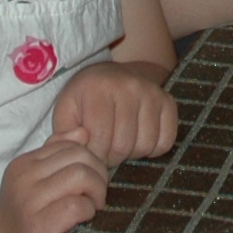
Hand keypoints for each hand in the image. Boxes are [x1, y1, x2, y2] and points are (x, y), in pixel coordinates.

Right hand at [0, 134, 109, 232]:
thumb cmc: (26, 220)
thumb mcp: (35, 183)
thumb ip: (56, 155)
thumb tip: (83, 131)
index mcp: (23, 164)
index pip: (71, 144)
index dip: (90, 161)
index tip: (90, 182)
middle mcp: (23, 178)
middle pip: (80, 157)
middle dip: (99, 175)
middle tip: (97, 195)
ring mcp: (28, 201)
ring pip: (81, 176)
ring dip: (96, 192)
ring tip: (92, 206)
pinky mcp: (37, 226)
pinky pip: (76, 205)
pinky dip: (88, 210)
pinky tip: (83, 220)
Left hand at [52, 60, 178, 164]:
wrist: (110, 75)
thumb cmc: (84, 100)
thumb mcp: (66, 113)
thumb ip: (64, 136)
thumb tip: (81, 147)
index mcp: (98, 89)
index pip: (99, 138)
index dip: (94, 155)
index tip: (90, 153)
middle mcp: (128, 86)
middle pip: (123, 144)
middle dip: (111, 157)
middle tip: (104, 151)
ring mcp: (151, 93)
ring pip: (145, 145)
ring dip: (131, 154)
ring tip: (119, 144)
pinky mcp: (167, 101)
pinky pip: (165, 140)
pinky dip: (153, 149)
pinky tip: (138, 140)